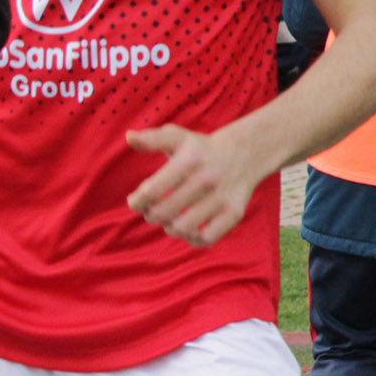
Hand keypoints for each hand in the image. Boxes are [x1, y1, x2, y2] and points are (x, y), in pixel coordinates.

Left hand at [125, 124, 266, 245]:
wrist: (246, 153)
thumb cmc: (201, 148)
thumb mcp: (178, 137)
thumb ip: (151, 138)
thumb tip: (129, 137)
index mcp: (189, 160)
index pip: (152, 191)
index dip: (137, 202)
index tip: (136, 201)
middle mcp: (207, 179)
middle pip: (164, 212)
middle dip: (151, 215)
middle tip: (153, 211)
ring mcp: (222, 197)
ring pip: (184, 228)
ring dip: (170, 228)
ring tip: (170, 220)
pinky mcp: (235, 212)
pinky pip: (208, 238)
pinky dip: (194, 239)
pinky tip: (190, 229)